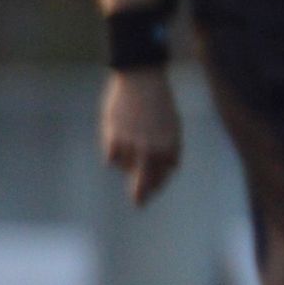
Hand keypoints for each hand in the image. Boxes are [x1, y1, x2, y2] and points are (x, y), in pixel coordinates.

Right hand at [102, 69, 181, 204]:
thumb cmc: (158, 105)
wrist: (142, 80)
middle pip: (145, 180)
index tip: (150, 193)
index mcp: (170, 145)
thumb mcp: (172, 126)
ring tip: (130, 137)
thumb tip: (165, 172)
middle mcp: (153, 149)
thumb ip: (168, 150)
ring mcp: (132, 145)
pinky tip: (117, 136)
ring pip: (125, 166)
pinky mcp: (113, 140)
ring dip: (126, 160)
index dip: (157, 183)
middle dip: (142, 194)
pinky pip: (112, 159)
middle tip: (139, 204)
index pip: (164, 173)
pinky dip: (113, 153)